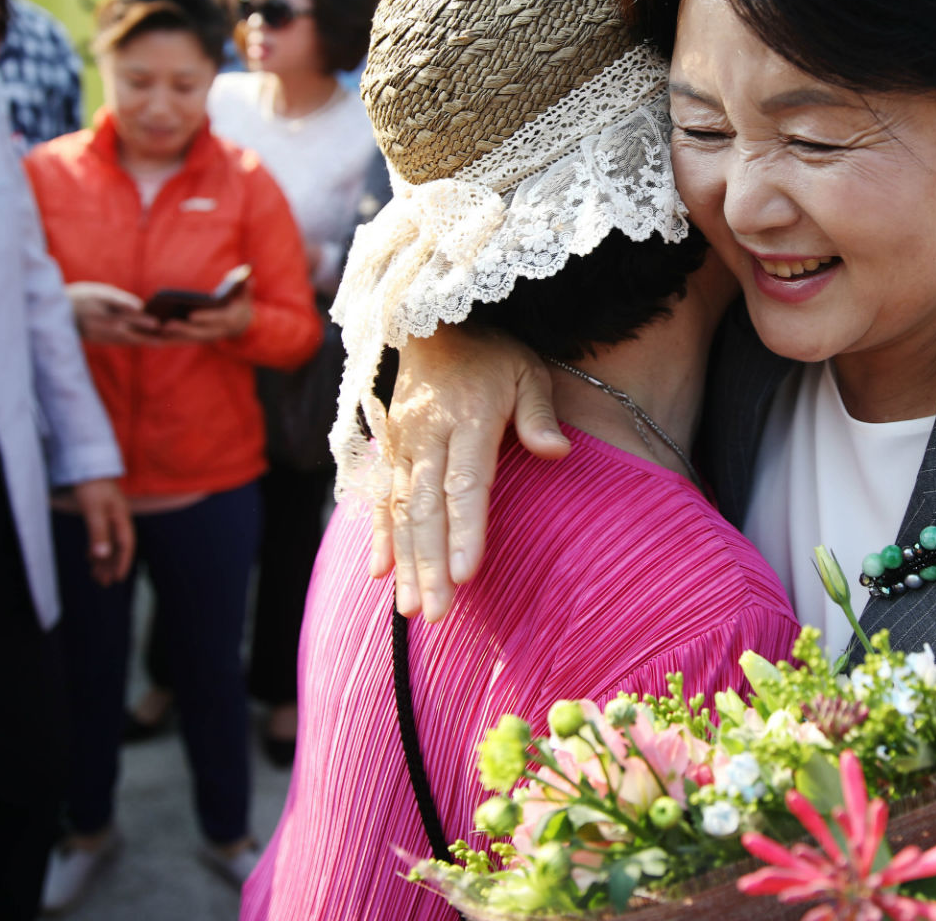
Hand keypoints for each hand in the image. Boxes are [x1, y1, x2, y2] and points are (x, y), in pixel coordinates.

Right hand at [67, 282, 164, 345]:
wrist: (54, 313)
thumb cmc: (80, 297)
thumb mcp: (98, 293)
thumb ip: (119, 300)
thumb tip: (139, 307)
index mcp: (97, 313)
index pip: (121, 317)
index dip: (139, 320)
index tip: (155, 322)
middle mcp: (97, 328)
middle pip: (126, 334)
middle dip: (145, 337)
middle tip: (164, 339)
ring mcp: (97, 337)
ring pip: (123, 341)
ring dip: (142, 342)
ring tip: (161, 342)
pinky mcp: (97, 341)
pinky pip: (119, 343)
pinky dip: (133, 342)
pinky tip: (146, 341)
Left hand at [70, 478, 135, 585]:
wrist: (87, 463)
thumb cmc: (91, 486)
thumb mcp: (93, 511)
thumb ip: (98, 533)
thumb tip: (102, 556)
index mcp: (121, 518)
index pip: (125, 545)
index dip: (123, 562)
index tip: (117, 578)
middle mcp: (118, 518)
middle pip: (118, 546)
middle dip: (112, 565)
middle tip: (104, 582)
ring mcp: (110, 515)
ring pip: (109, 542)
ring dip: (104, 559)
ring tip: (97, 575)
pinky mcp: (100, 512)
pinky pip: (101, 536)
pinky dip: (97, 548)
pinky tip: (91, 557)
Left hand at [158, 287, 254, 343]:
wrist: (241, 325)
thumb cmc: (240, 305)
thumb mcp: (245, 296)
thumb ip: (245, 288)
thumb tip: (249, 279)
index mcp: (229, 320)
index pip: (216, 319)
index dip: (205, 317)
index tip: (191, 315)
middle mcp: (217, 332)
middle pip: (199, 333)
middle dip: (183, 329)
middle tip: (167, 324)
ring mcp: (206, 337)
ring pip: (188, 339)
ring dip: (173, 336)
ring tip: (157, 329)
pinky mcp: (196, 339)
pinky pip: (182, 340)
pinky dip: (169, 339)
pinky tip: (156, 334)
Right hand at [377, 324, 568, 619]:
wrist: (431, 322)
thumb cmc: (491, 352)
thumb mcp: (527, 370)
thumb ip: (539, 413)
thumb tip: (558, 452)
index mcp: (469, 416)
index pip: (466, 482)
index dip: (464, 530)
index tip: (464, 574)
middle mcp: (429, 434)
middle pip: (427, 507)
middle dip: (429, 564)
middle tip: (435, 614)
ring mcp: (402, 443)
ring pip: (400, 510)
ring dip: (405, 562)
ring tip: (411, 610)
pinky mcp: (386, 448)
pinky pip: (378, 496)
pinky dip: (377, 536)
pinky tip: (379, 574)